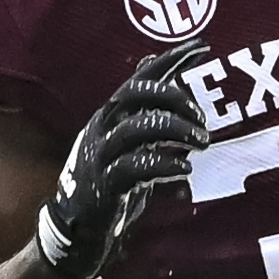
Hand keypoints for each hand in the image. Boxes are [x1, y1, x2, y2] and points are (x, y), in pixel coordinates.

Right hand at [34, 40, 209, 278]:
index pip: (140, 78)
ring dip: (176, 131)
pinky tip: (184, 169)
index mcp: (110, 116)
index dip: (171, 59)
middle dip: (174, 98)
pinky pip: (135, 167)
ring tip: (201, 143)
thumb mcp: (128, 145)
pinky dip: (164, 165)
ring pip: (137, 128)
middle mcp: (102, 129)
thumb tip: (162, 80)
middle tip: (202, 120)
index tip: (203, 47)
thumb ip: (146, 116)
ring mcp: (100, 156)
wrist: (75, 232)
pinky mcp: (104, 186)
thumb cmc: (108, 185)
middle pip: (134, 94)